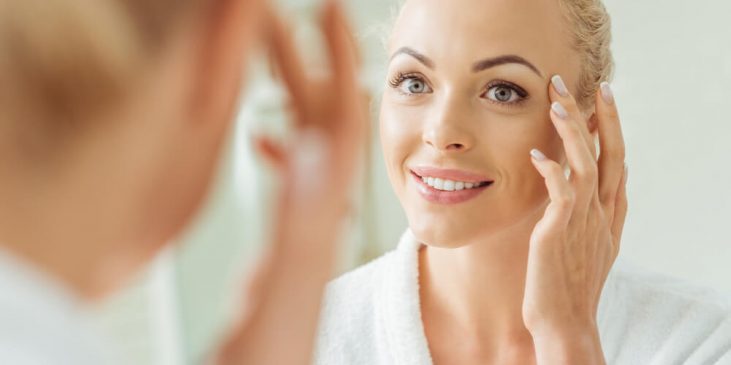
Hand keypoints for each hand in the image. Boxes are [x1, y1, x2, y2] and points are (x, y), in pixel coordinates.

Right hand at [214, 1, 366, 363]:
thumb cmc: (267, 363)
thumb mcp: (275, 297)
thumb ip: (300, 231)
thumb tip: (318, 153)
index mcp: (317, 226)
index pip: (341, 128)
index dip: (338, 66)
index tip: (332, 12)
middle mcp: (315, 221)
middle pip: (321, 126)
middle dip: (304, 65)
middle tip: (280, 15)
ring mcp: (300, 230)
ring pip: (307, 146)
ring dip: (292, 96)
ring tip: (270, 55)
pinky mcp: (284, 245)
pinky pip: (292, 180)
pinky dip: (279, 146)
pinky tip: (264, 135)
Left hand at [522, 76, 626, 363]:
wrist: (564, 322)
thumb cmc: (570, 284)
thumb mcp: (594, 243)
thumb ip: (602, 210)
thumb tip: (614, 176)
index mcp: (608, 214)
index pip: (616, 160)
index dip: (611, 127)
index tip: (603, 95)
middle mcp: (600, 214)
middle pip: (608, 155)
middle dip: (600, 117)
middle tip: (587, 83)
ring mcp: (582, 223)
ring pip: (586, 166)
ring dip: (574, 133)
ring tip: (560, 102)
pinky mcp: (558, 234)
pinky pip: (560, 195)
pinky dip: (552, 171)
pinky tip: (538, 152)